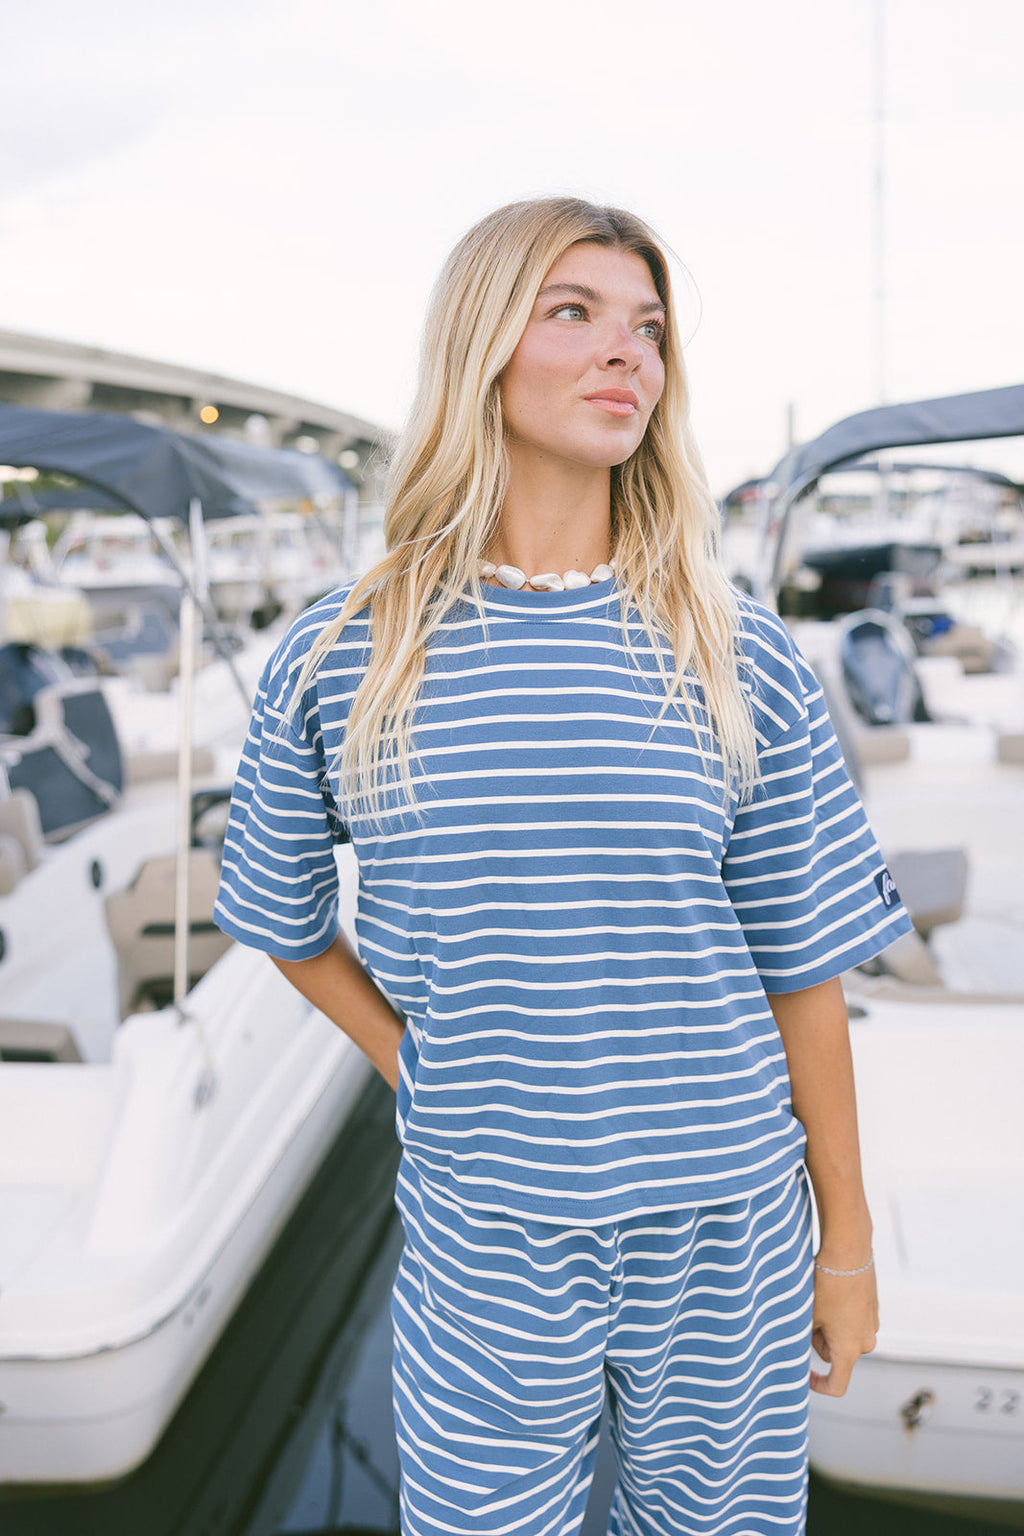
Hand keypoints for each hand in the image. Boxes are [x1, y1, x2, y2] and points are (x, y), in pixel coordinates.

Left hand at [809, 1264, 878, 1396]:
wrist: (848, 1251)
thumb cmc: (826, 1285)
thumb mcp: (807, 1315)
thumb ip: (803, 1338)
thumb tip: (795, 1348)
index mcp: (850, 1350)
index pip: (837, 1386)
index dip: (818, 1385)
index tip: (804, 1375)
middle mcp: (865, 1341)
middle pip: (835, 1355)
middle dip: (819, 1341)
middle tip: (807, 1315)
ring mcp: (871, 1324)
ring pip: (843, 1336)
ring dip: (829, 1327)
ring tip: (819, 1300)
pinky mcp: (872, 1307)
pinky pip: (852, 1320)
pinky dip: (840, 1313)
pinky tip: (832, 1292)